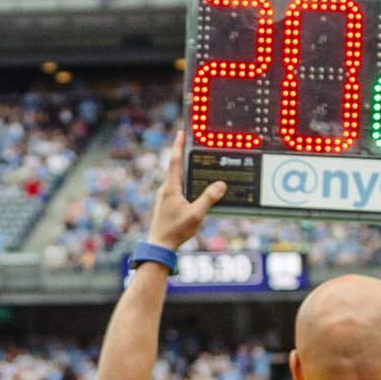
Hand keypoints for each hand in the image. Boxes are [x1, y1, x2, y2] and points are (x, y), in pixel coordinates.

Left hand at [147, 136, 224, 251]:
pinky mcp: (167, 204)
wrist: (159, 246)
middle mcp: (166, 189)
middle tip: (193, 145)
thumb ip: (208, 199)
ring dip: (186, 171)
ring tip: (198, 164)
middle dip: (184, 156)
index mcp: (171, 188)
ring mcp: (165, 196)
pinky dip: (186, 183)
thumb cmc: (175, 231)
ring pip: (177, 179)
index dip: (177, 146)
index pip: (174, 161)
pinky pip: (178, 188)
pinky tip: (194, 188)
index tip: (180, 133)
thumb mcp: (195, 215)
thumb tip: (220, 185)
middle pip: (176, 168)